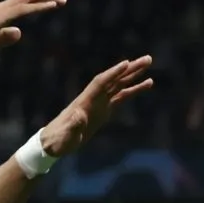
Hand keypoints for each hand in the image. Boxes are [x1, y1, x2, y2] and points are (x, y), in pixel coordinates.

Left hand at [40, 56, 155, 155]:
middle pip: (113, 79)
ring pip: (119, 85)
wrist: (54, 143)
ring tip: (149, 65)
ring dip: (134, 75)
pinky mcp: (104, 110)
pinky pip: (121, 97)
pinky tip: (145, 85)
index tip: (127, 63)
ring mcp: (99, 103)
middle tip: (147, 59)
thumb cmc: (58, 140)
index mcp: (84, 101)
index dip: (113, 73)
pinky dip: (133, 90)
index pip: (101, 83)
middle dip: (130, 69)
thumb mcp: (65, 135)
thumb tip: (79, 116)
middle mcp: (93, 97)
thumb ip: (72, 125)